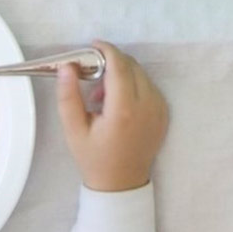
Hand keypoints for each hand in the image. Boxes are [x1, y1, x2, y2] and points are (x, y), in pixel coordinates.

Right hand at [56, 41, 167, 191]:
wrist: (121, 185)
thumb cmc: (94, 159)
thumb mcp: (73, 130)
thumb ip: (68, 96)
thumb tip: (68, 67)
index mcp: (124, 110)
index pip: (119, 66)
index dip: (106, 50)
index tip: (93, 46)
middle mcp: (147, 106)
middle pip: (132, 66)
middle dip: (112, 63)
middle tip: (92, 77)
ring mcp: (159, 110)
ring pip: (142, 75)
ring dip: (122, 75)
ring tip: (102, 97)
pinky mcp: (164, 113)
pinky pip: (150, 87)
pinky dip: (134, 86)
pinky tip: (118, 104)